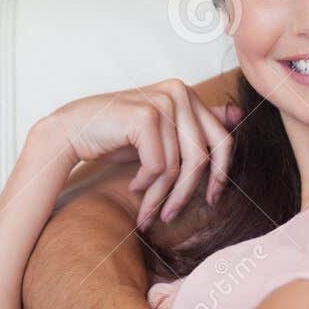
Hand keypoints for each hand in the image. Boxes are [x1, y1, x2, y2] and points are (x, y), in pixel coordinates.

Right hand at [34, 79, 240, 228]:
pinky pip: (159, 165)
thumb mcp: (161, 133)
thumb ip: (196, 124)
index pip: (222, 139)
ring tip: (147, 210)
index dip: (221, 174)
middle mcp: (179, 92)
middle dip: (188, 193)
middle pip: (203, 156)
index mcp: (186, 94)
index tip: (212, 199)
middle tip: (171, 215)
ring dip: (161, 195)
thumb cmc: (115, 135)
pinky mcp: (146, 116)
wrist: (71, 131)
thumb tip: (238, 116)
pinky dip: (145, 183)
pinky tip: (133, 185)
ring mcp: (163, 101)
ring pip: (179, 166)